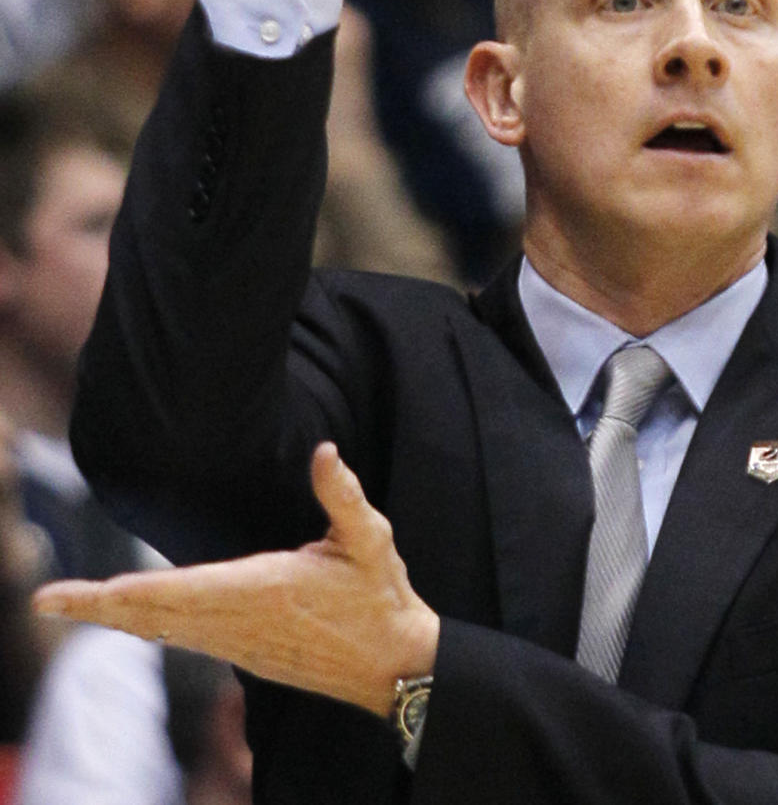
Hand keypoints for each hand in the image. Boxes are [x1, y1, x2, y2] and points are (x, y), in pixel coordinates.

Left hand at [33, 443, 439, 717]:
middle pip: (156, 617)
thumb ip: (343, 495)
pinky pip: (183, 639)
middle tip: (45, 601)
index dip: (129, 592)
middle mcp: (242, 622)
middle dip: (97, 609)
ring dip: (115, 618)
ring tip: (70, 604)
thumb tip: (324, 451)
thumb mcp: (372, 540)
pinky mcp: (247, 654)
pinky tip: (128, 619)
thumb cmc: (381, 597)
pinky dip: (148, 627)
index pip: (183, 591)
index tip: (85, 593)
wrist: (393, 665)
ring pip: (164, 631)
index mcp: (266, 590)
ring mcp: (241, 644)